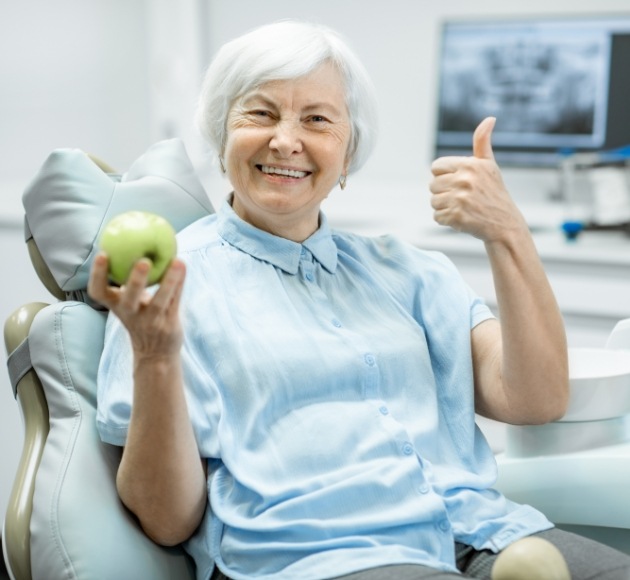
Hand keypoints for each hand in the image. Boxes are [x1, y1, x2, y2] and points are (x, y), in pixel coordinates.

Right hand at [87, 253, 185, 358]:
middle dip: (135, 281)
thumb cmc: (140, 318)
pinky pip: (175, 301)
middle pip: (130, 299)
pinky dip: (180, 284)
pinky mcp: (168, 325)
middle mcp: (131, 314)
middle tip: (143, 261)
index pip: (98, 292)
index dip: (98, 274)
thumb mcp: (130, 302)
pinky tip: (183, 266)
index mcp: (116, 306)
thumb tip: (132, 243)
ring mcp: (150, 322)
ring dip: (169, 281)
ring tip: (178, 261)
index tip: (103, 253)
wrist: (155, 354)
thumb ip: (128, 280)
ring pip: (159, 301)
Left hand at [429, 117, 526, 242]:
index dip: (443, 176)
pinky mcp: (456, 216)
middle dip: (444, 192)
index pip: (435, 166)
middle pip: (432, 185)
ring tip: (462, 207)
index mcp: (470, 165)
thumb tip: (489, 119)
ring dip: (444, 207)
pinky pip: (437, 216)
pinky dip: (446, 220)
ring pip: (433, 201)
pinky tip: (461, 218)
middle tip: (462, 198)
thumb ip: (482, 142)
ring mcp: (460, 199)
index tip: (457, 182)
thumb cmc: (495, 193)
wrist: (504, 224)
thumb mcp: (489, 165)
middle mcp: (464, 180)